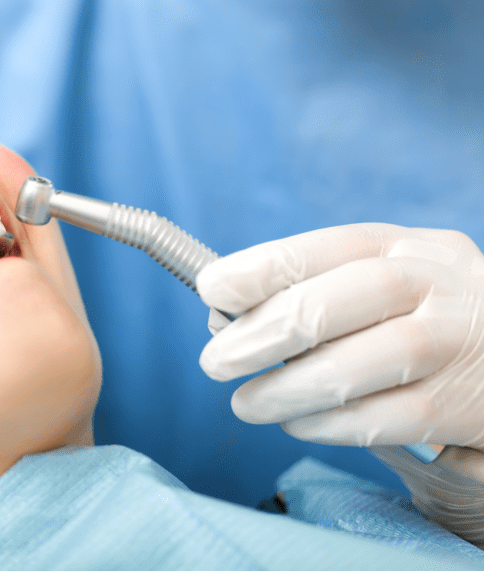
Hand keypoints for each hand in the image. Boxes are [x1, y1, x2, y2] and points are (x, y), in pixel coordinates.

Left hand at [195, 223, 483, 450]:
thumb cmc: (423, 325)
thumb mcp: (380, 292)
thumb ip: (312, 297)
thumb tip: (221, 320)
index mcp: (406, 247)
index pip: (329, 245)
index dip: (264, 266)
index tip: (211, 289)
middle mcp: (439, 284)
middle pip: (345, 298)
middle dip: (266, 331)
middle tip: (215, 362)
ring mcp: (458, 343)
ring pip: (366, 362)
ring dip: (289, 388)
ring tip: (246, 404)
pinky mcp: (468, 404)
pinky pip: (388, 417)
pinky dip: (330, 425)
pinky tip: (297, 425)